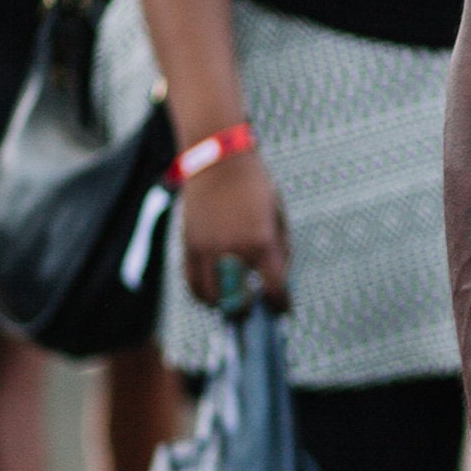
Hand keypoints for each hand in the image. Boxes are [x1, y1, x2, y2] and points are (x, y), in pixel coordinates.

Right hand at [180, 147, 290, 310]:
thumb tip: (278, 281)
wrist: (218, 159)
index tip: (281, 309)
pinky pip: (192, 283)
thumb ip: (280, 251)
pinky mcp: (188, 245)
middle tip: (254, 310)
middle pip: (238, 301)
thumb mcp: (278, 215)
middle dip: (248, 311)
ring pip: (212, 298)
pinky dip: (203, 294)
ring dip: (223, 305)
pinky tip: (214, 293)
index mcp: (261, 241)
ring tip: (232, 302)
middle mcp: (233, 249)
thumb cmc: (254, 185)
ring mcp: (207, 249)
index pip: (273, 289)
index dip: (280, 304)